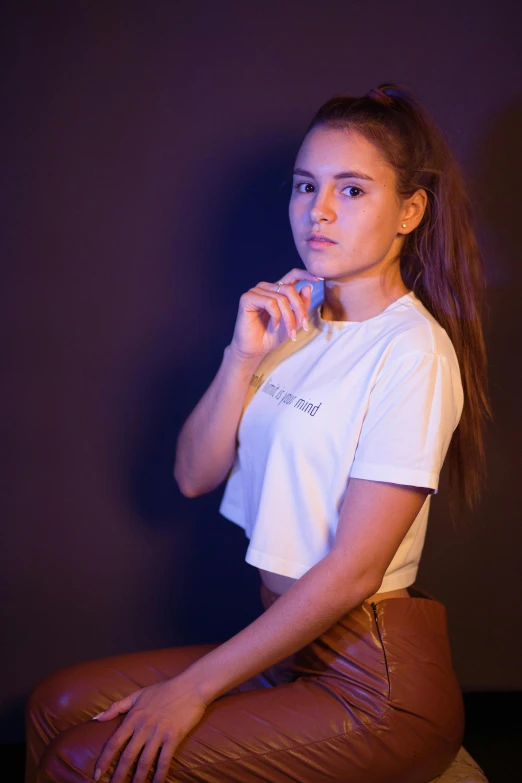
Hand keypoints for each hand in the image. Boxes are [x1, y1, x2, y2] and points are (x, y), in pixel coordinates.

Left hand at [92, 677, 207, 782]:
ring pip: (144, 762)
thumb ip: (116, 706)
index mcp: (134, 717)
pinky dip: (159, 775)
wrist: (191, 686)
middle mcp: (144, 727)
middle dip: (118, 776)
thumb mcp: (138, 694)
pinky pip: (164, 760)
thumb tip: (96, 718)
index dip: (104, 760)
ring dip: (137, 779)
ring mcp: (159, 732)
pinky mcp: (173, 737)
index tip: (96, 774)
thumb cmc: (164, 689)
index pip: (114, 742)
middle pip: (127, 756)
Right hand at [229, 268, 322, 359]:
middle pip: (289, 289)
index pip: (292, 275)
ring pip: (281, 298)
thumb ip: (301, 305)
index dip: (306, 274)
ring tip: (290, 332)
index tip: (320, 279)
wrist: (254, 349)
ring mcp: (256, 291)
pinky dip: (276, 317)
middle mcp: (266, 287)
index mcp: (277, 290)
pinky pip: (270, 302)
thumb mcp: (294, 321)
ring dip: (289, 318)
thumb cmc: (272, 335)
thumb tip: (308, 287)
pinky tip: (275, 326)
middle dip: (300, 309)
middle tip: (304, 326)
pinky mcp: (247, 298)